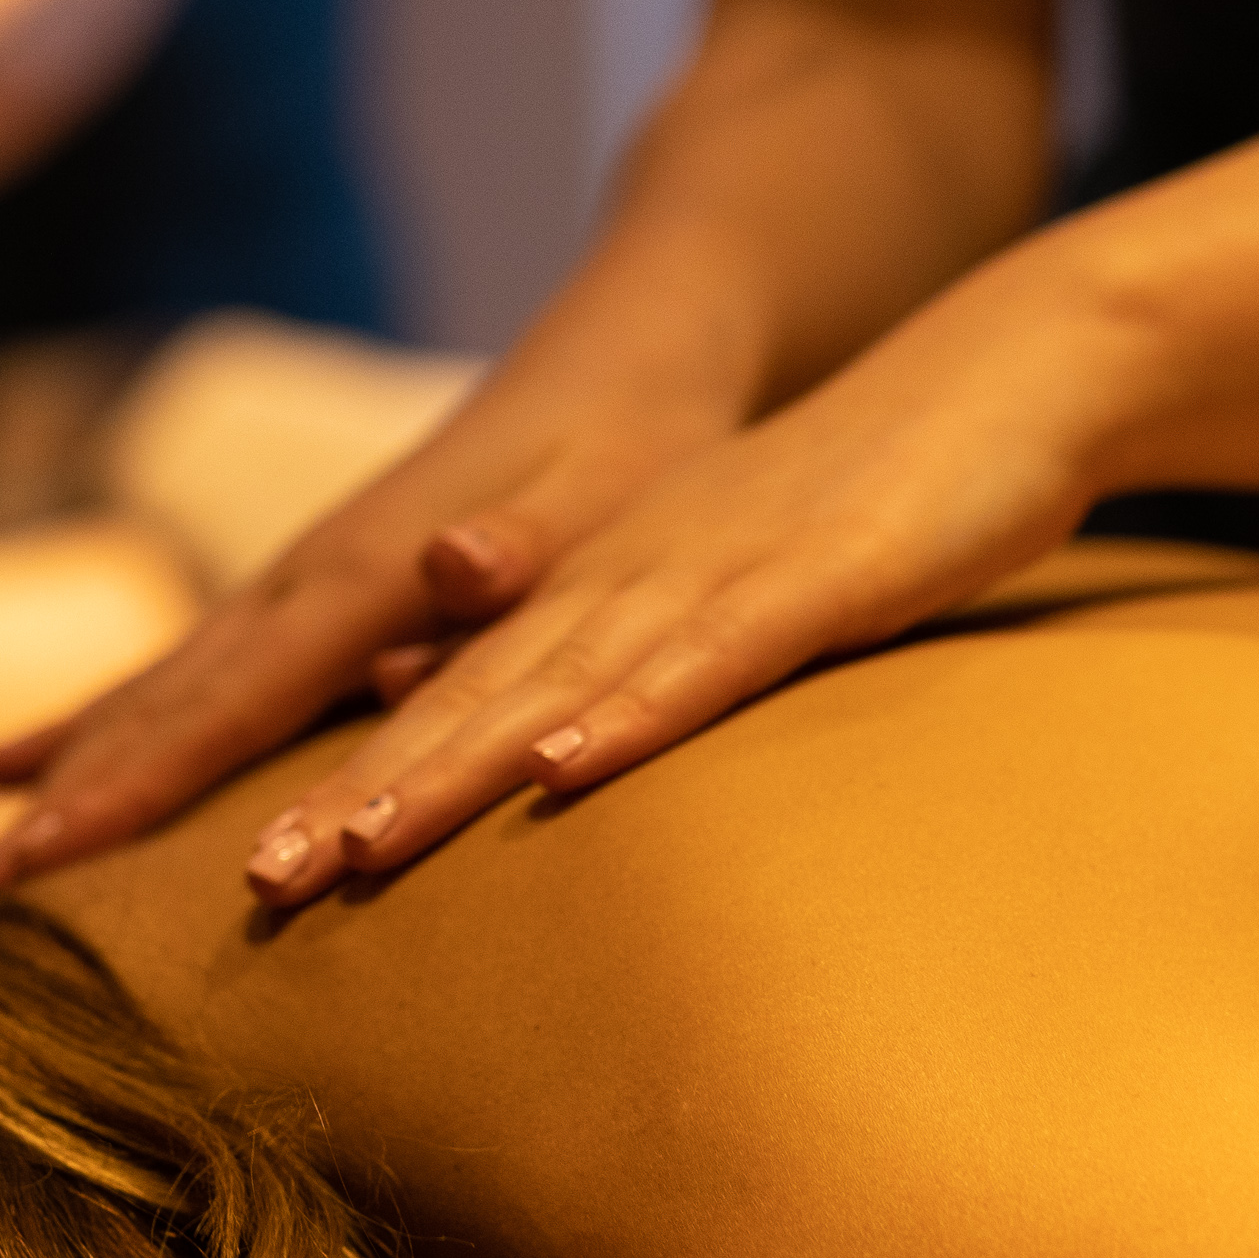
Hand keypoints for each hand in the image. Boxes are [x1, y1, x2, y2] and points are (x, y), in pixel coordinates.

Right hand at [0, 326, 751, 891]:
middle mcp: (304, 575)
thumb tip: (454, 567)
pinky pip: (183, 671)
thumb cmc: (634, 449)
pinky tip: (24, 759)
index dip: (130, 789)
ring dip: (66, 770)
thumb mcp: (605, 505)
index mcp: (363, 574)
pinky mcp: (311, 585)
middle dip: (66, 803)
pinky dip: (102, 720)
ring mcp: (297, 577)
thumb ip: (523, 552)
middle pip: (162, 705)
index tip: (36, 864)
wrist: (624, 348)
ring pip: (156, 688)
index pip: (227, 705)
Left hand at [206, 258, 1141, 905]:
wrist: (1004, 373)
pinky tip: (560, 769)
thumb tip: (531, 752)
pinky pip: (707, 656)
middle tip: (254, 884)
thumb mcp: (732, 594)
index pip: (449, 696)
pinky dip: (629, 715)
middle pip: (468, 698)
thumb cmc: (871, 502)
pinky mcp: (815, 577)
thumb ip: (632, 660)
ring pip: (557, 684)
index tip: (255, 872)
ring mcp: (714, 568)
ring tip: (349, 848)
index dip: (350, 780)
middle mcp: (628, 572)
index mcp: (603, 582)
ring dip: (449, 767)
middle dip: (358, 794)